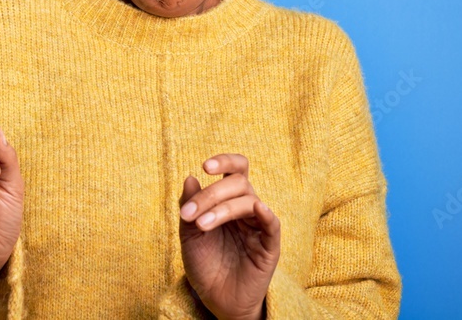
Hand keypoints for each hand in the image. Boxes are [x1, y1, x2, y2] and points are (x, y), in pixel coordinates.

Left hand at [178, 154, 279, 319]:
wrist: (215, 299)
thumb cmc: (204, 263)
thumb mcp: (189, 233)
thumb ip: (189, 205)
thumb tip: (190, 176)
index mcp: (229, 200)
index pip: (235, 170)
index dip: (224, 161)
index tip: (204, 166)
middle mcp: (246, 209)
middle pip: (238, 183)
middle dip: (211, 195)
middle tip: (189, 214)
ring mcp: (259, 227)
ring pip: (249, 202)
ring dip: (222, 209)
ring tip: (200, 225)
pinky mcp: (269, 247)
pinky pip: (272, 225)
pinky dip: (266, 215)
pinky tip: (257, 209)